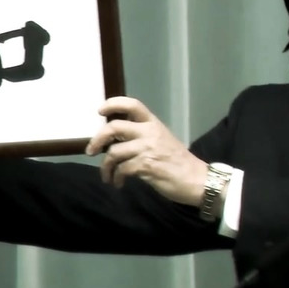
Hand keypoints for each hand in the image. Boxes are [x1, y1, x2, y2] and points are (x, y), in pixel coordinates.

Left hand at [86, 97, 208, 206]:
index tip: (100, 111)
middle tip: (91, 151)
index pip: (132, 105)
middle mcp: (150, 132)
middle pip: (114, 127)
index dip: (113, 104)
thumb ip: (141, 136)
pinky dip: (116, 178)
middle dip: (97, 139)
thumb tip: (114, 140)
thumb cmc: (178, 162)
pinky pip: (121, 170)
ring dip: (106, 167)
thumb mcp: (162, 141)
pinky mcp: (147, 166)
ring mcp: (148, 149)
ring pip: (114, 152)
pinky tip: (119, 183)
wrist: (197, 180)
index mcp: (154, 123)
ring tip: (108, 176)